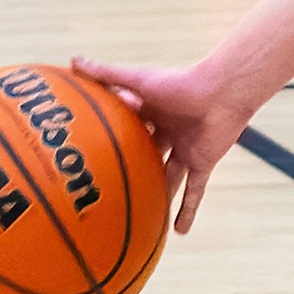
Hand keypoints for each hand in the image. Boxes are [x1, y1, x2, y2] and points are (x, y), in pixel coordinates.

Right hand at [71, 56, 254, 234]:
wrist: (221, 94)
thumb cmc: (178, 82)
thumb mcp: (137, 80)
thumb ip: (106, 74)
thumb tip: (72, 61)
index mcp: (151, 113)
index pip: (125, 126)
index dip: (109, 136)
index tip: (89, 150)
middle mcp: (167, 132)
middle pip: (145, 154)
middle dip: (130, 168)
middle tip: (108, 190)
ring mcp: (185, 150)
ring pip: (167, 178)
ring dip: (157, 196)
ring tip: (140, 218)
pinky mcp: (202, 163)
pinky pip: (194, 191)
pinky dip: (187, 210)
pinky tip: (179, 232)